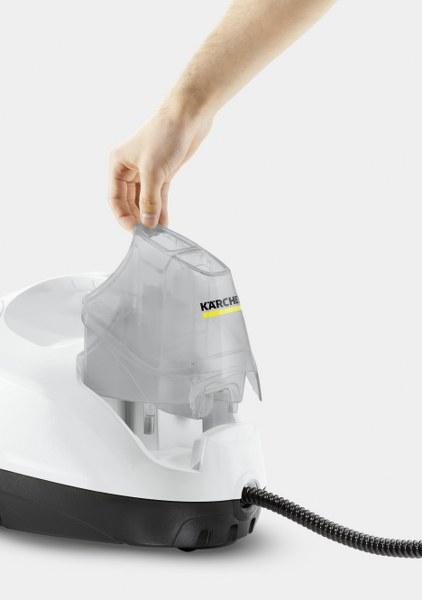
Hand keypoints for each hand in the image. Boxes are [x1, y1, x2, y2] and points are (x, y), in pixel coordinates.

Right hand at [110, 97, 212, 229]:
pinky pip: (158, 196)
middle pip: (129, 202)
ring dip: (150, 216)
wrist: (188, 116)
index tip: (135, 231)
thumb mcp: (153, 172)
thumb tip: (148, 224)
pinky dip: (161, 209)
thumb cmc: (164, 136)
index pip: (114, 199)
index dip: (123, 216)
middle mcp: (128, 169)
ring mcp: (146, 172)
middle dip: (137, 218)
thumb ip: (149, 200)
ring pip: (144, 200)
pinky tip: (165, 224)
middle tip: (148, 236)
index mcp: (117, 165)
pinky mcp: (162, 173)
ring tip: (158, 234)